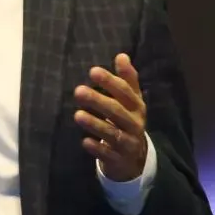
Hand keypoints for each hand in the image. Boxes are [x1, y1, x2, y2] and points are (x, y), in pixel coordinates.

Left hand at [74, 53, 146, 181]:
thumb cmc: (128, 121)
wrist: (135, 158)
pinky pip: (108, 153)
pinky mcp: (119, 159)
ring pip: (112, 133)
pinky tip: (84, 141)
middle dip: (98, 101)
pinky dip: (97, 148)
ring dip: (95, 124)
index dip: (110, 82)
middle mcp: (135, 124)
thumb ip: (127, 79)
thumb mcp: (131, 101)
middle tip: (78, 91)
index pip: (125, 92)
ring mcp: (128, 143)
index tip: (93, 71)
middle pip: (117, 111)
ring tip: (77, 115)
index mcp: (137, 107)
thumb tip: (122, 55)